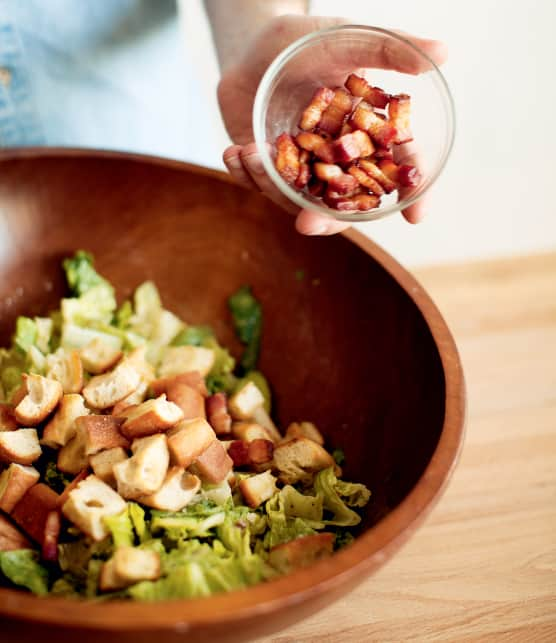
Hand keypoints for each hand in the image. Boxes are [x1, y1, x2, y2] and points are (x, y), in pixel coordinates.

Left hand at [218, 15, 447, 234]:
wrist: (254, 43)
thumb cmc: (307, 41)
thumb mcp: (348, 39)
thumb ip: (390, 50)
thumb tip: (443, 52)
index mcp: (364, 137)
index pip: (396, 170)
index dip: (411, 193)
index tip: (416, 216)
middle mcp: (336, 161)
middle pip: (343, 204)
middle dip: (325, 220)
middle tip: (307, 223)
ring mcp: (301, 168)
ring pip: (295, 199)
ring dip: (270, 185)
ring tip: (251, 151)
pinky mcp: (268, 167)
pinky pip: (259, 185)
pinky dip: (245, 175)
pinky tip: (234, 152)